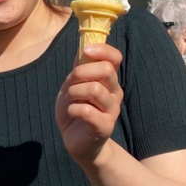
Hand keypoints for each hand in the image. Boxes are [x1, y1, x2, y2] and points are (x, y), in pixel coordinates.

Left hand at [55, 43, 123, 165]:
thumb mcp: (72, 85)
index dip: (102, 50)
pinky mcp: (105, 126)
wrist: (76, 141)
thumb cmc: (75, 110)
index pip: (115, 58)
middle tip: (71, 85)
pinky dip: (73, 109)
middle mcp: (114, 93)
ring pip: (94, 89)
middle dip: (80, 73)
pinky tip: (72, 113)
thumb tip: (83, 44)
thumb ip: (79, 67)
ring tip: (71, 101)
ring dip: (74, 92)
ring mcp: (112, 110)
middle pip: (105, 70)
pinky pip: (87, 110)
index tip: (86, 52)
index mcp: (107, 80)